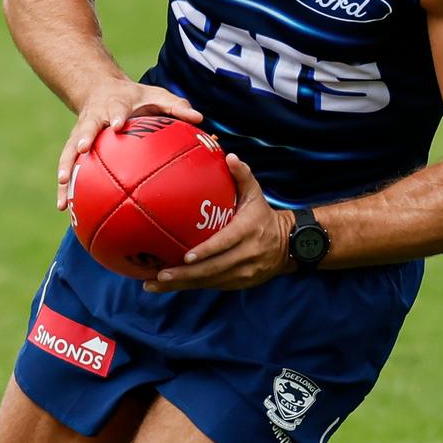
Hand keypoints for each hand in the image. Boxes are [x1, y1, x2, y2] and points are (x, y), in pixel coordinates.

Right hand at [56, 80, 201, 209]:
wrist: (101, 89)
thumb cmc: (136, 98)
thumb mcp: (157, 96)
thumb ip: (177, 107)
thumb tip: (200, 119)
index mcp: (115, 104)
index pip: (115, 109)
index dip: (115, 116)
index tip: (116, 125)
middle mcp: (94, 118)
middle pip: (86, 127)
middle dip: (84, 138)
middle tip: (83, 150)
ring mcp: (80, 132)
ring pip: (69, 150)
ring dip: (65, 169)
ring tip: (65, 192)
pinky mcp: (74, 146)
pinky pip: (67, 166)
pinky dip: (64, 186)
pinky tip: (65, 208)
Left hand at [143, 153, 294, 292]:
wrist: (287, 244)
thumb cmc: (263, 215)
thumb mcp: (256, 193)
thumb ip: (243, 175)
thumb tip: (230, 156)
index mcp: (248, 230)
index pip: (226, 242)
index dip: (206, 251)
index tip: (186, 256)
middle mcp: (247, 254)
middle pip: (214, 268)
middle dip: (185, 274)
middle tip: (160, 275)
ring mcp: (244, 272)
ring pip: (210, 281)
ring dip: (183, 284)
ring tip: (155, 284)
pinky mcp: (240, 283)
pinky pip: (213, 285)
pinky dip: (191, 286)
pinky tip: (171, 286)